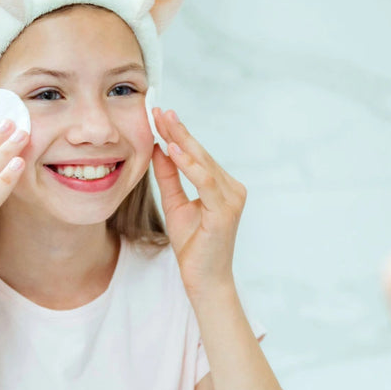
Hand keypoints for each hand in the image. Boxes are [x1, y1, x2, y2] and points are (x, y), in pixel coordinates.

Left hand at [150, 107, 246, 303]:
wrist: (204, 279)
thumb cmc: (193, 246)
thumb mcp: (175, 204)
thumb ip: (169, 177)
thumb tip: (158, 147)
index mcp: (222, 186)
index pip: (198, 155)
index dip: (178, 134)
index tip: (159, 115)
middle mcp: (232, 189)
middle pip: (201, 154)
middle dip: (178, 132)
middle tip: (159, 110)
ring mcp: (232, 199)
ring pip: (204, 163)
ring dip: (182, 142)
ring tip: (164, 123)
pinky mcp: (225, 211)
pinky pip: (206, 182)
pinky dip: (190, 165)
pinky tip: (174, 150)